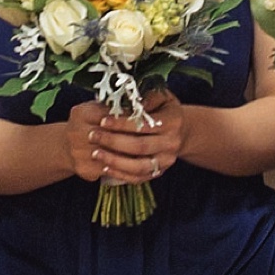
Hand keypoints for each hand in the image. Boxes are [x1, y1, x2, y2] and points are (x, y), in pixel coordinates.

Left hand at [64, 92, 183, 184]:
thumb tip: (128, 101)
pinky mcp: (159, 172)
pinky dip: (121, 174)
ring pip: (138, 166)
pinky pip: (138, 178)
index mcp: (172, 122)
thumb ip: (146, 96)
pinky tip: (105, 167)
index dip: (122, 124)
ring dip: (114, 161)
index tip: (102, 120)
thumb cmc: (165, 109)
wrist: (181, 131)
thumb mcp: (161, 96)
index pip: (144, 125)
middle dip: (113, 142)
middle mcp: (171, 143)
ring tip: (95, 153)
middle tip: (92, 136)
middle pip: (139, 146)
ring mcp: (166, 161)